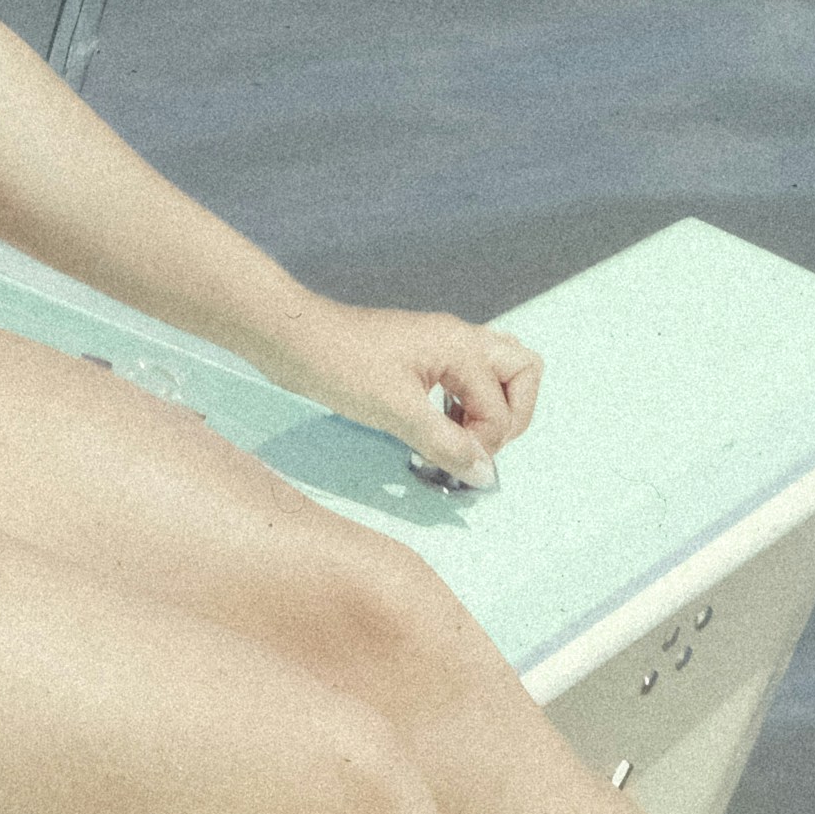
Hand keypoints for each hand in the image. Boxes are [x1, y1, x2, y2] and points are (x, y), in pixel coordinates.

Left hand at [254, 299, 541, 489]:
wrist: (292, 339)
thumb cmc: (340, 367)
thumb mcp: (396, 412)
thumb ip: (446, 443)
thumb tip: (484, 474)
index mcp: (461, 347)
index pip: (501, 406)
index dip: (486, 442)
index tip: (457, 465)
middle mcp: (459, 339)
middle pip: (522, 371)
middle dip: (512, 414)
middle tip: (480, 445)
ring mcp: (442, 344)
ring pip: (497, 371)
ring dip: (490, 408)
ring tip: (460, 438)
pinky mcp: (422, 355)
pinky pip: (467, 377)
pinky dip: (466, 404)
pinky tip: (439, 427)